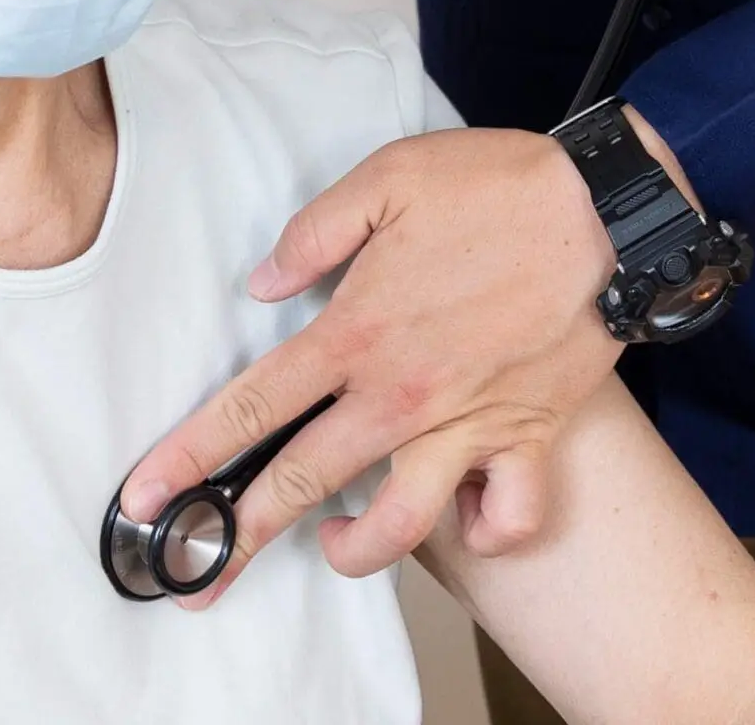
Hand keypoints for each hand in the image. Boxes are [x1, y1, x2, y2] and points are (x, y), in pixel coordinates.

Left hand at [118, 108, 693, 600]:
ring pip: (397, 526)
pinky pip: (504, 516)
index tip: (143, 500)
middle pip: (302, 485)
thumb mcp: (390, 178)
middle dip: (237, 538)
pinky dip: (483, 528)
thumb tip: (263, 282)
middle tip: (195, 576)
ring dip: (355, 549)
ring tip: (334, 544)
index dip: (189, 458)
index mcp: (359, 331)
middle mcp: (403, 396)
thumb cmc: (501, 186)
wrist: (610, 210)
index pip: (251, 407)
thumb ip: (316, 232)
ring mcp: (466, 425)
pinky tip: (462, 512)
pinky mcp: (526, 436)